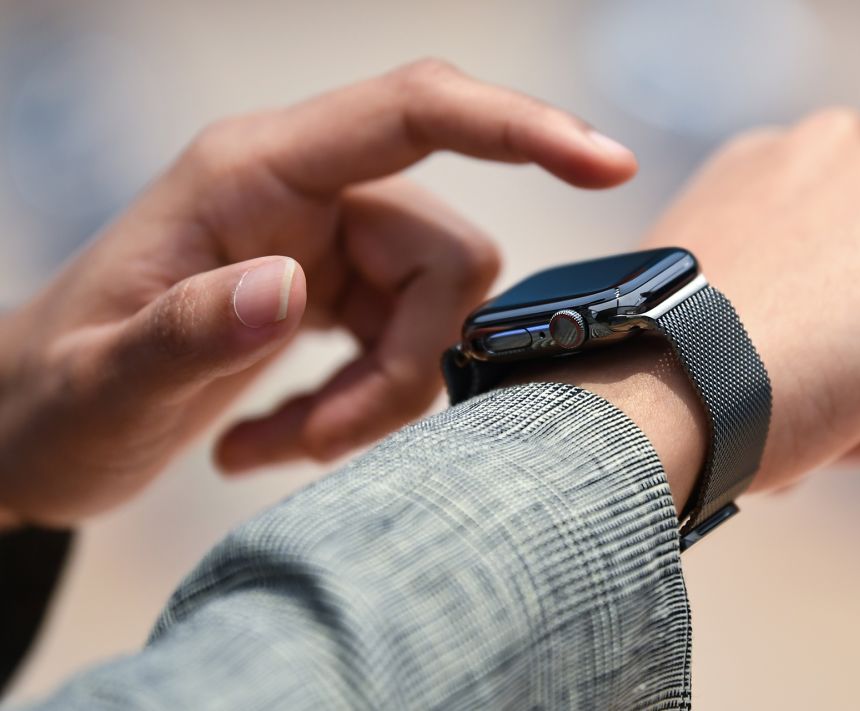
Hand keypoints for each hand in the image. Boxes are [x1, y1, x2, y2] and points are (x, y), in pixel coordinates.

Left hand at [0, 59, 637, 525]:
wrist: (37, 426)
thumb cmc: (54, 399)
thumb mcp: (103, 385)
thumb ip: (188, 334)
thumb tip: (294, 292)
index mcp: (254, 172)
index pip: (417, 112)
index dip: (519, 126)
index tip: (606, 165)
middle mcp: (307, 194)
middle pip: (447, 255)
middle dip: (407, 363)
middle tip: (318, 438)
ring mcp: (329, 244)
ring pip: (438, 313)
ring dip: (380, 397)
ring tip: (281, 444)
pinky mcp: (338, 294)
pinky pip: (409, 345)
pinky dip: (362, 406)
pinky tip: (275, 439)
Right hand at [639, 108, 859, 493]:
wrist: (667, 388)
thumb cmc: (663, 372)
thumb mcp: (697, 294)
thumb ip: (761, 280)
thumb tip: (828, 343)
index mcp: (768, 160)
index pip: (850, 242)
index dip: (825, 320)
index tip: (778, 361)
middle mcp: (839, 146)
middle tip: (807, 389)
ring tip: (830, 396)